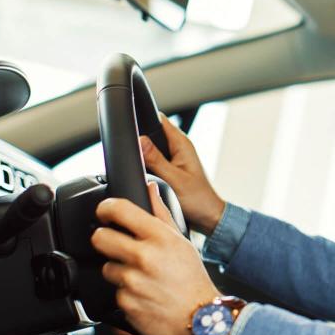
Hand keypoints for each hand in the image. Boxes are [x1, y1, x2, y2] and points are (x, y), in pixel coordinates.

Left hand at [91, 182, 221, 334]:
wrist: (200, 319)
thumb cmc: (192, 278)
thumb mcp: (181, 240)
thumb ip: (161, 213)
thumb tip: (150, 188)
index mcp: (158, 237)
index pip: (119, 210)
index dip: (106, 208)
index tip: (104, 211)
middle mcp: (144, 257)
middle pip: (100, 238)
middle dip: (105, 240)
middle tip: (116, 245)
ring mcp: (133, 282)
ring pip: (107, 268)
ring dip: (119, 271)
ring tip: (140, 276)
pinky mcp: (125, 304)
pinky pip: (114, 292)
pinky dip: (125, 293)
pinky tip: (142, 294)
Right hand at [140, 113, 225, 233]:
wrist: (207, 217)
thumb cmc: (198, 199)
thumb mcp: (173, 179)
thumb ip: (156, 160)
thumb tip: (139, 140)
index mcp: (182, 144)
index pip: (159, 119)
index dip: (142, 117)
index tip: (128, 125)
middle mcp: (178, 147)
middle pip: (152, 131)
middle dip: (139, 137)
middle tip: (129, 151)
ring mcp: (174, 158)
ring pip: (151, 147)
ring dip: (142, 152)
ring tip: (136, 163)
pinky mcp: (170, 168)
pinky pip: (154, 160)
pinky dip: (146, 164)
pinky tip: (142, 173)